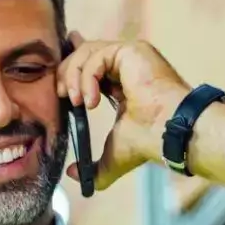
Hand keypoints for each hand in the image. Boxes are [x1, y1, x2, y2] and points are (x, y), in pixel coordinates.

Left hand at [58, 32, 193, 191]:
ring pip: (86, 52)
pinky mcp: (131, 50)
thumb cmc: (146, 141)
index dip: (70, 69)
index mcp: (120, 84)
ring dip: (73, 77)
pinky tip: (91, 101)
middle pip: (82, 54)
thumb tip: (72, 174)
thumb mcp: (113, 157)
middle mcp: (125, 65)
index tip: (57, 86)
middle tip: (62, 97)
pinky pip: (96, 56)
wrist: (167, 132)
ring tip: (76, 103)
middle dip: (66, 74)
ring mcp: (129, 55)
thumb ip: (93, 166)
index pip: (89, 66)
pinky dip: (86, 77)